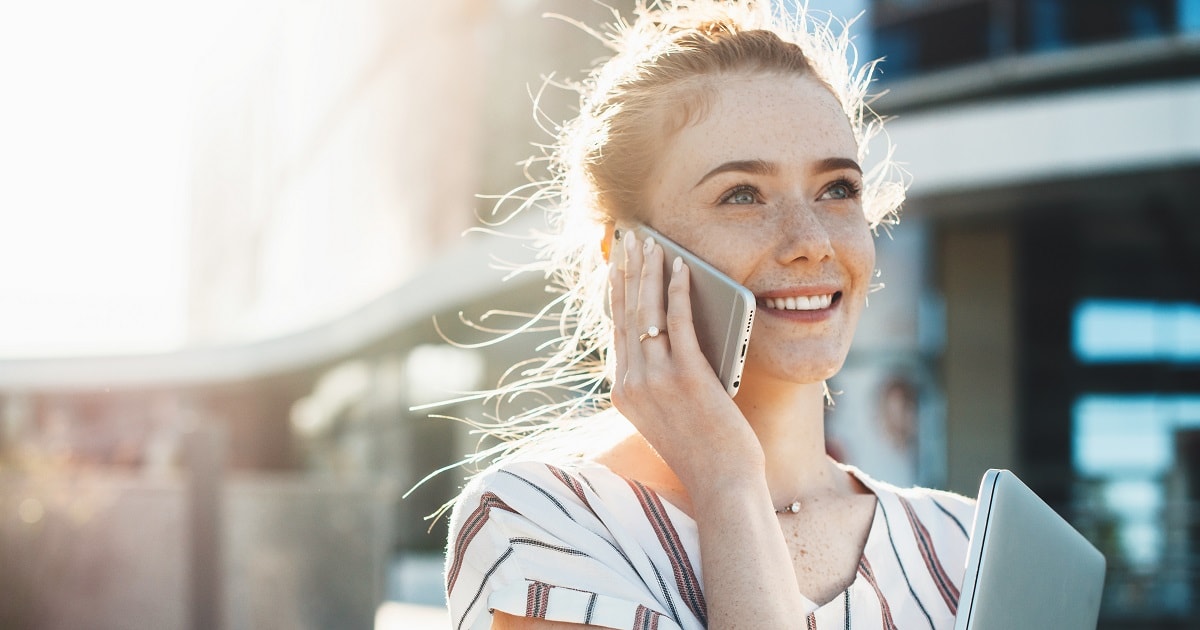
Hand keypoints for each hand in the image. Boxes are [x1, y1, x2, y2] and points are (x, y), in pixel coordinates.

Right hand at [608, 231, 764, 485]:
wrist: (721, 483)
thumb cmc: (705, 449)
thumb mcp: (670, 411)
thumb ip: (662, 375)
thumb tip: (671, 324)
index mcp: (623, 392)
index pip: (616, 329)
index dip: (616, 291)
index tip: (616, 262)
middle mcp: (631, 383)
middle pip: (625, 313)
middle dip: (626, 270)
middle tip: (628, 236)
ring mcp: (656, 380)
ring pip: (646, 312)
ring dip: (648, 271)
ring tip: (650, 242)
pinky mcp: (685, 377)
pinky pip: (678, 322)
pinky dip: (677, 291)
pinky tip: (681, 267)